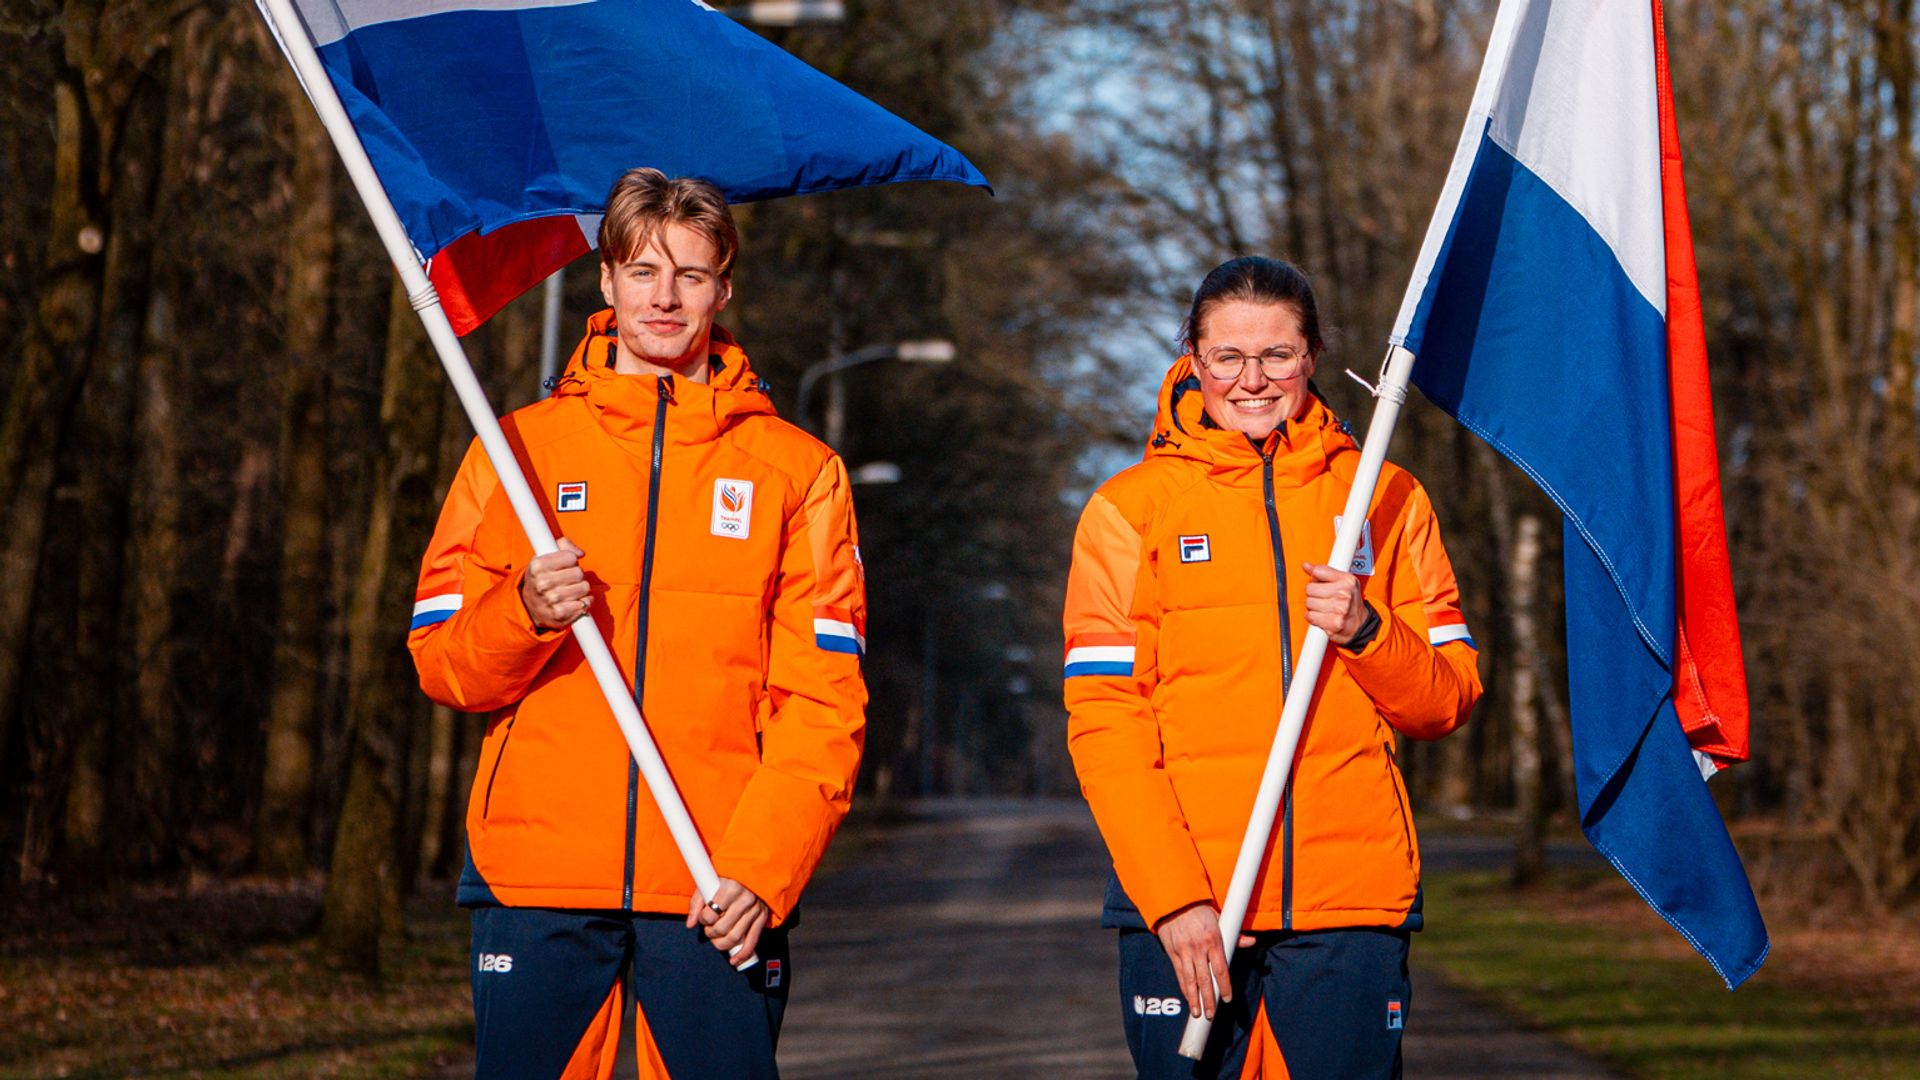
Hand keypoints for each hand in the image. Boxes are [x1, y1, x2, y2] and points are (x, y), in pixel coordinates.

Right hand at [521, 538, 589, 630]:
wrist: (530, 607)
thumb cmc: (542, 578)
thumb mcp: (545, 557)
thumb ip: (563, 545)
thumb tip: (580, 553)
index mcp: (538, 566)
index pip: (571, 557)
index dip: (570, 561)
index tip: (563, 567)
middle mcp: (543, 583)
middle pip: (579, 572)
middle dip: (577, 576)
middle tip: (567, 581)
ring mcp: (551, 599)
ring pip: (584, 587)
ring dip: (581, 589)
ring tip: (569, 591)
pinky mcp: (560, 613)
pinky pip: (585, 602)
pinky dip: (584, 602)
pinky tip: (574, 602)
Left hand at [687, 878, 769, 967]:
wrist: (754, 870)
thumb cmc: (729, 877)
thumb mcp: (710, 881)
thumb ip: (697, 902)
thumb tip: (690, 924)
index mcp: (731, 888)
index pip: (710, 914)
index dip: (702, 919)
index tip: (703, 917)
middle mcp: (745, 899)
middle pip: (722, 928)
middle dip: (711, 933)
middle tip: (709, 929)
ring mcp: (755, 909)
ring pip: (735, 937)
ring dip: (722, 943)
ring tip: (717, 938)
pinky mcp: (762, 917)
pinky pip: (752, 940)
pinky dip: (743, 953)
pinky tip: (734, 960)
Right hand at [1153, 902, 1253, 1019]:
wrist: (1175, 901)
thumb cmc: (1199, 910)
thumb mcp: (1219, 918)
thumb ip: (1234, 935)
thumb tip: (1251, 942)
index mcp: (1213, 940)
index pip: (1221, 969)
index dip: (1225, 986)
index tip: (1228, 999)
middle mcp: (1198, 948)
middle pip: (1205, 979)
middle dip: (1209, 999)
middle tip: (1211, 1014)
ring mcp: (1184, 951)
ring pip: (1190, 980)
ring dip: (1195, 998)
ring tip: (1198, 1013)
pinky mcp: (1173, 952)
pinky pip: (1179, 974)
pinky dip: (1184, 988)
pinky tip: (1188, 998)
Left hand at [1302, 562, 1366, 644]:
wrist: (1359, 625)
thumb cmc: (1350, 603)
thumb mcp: (1343, 582)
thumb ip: (1324, 572)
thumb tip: (1306, 565)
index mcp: (1347, 581)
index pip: (1318, 571)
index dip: (1315, 578)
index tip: (1319, 583)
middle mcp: (1344, 594)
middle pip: (1310, 588)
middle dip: (1313, 594)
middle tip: (1322, 598)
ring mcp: (1339, 609)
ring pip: (1309, 602)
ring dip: (1313, 606)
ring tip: (1323, 607)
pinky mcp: (1333, 623)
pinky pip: (1310, 616)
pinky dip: (1313, 617)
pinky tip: (1322, 616)